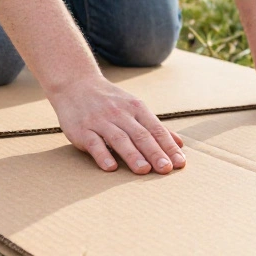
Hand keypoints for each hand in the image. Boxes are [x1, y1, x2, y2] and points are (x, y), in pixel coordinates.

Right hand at [50, 74, 186, 173]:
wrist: (75, 84)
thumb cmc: (110, 101)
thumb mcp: (134, 107)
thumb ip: (155, 127)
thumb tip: (179, 144)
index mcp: (136, 108)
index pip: (156, 129)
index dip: (168, 146)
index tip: (179, 162)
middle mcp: (120, 114)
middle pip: (140, 135)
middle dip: (154, 152)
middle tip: (165, 168)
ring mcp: (100, 121)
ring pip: (119, 139)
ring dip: (132, 155)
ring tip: (144, 170)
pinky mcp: (82, 130)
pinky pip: (94, 143)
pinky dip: (103, 155)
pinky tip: (111, 167)